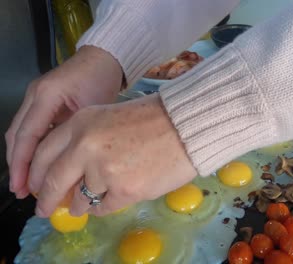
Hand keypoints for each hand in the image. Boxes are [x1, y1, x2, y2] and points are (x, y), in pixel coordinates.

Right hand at [5, 46, 122, 197]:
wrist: (103, 58)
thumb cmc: (102, 80)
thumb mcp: (92, 108)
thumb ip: (74, 132)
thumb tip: (65, 163)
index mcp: (45, 95)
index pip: (27, 135)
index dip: (22, 164)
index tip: (22, 185)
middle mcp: (34, 95)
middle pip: (16, 135)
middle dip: (17, 165)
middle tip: (22, 190)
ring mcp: (35, 97)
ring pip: (20, 133)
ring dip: (22, 158)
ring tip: (27, 183)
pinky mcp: (41, 101)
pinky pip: (31, 128)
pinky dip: (32, 147)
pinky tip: (38, 164)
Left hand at [29, 94, 196, 216]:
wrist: (188, 126)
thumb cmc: (155, 118)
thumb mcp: (110, 116)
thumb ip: (85, 139)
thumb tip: (70, 172)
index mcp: (81, 123)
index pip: (44, 153)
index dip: (36, 173)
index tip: (36, 185)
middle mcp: (85, 146)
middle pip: (53, 181)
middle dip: (46, 199)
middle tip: (44, 209)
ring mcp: (104, 170)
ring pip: (80, 198)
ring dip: (80, 205)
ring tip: (82, 206)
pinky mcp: (124, 190)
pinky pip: (104, 207)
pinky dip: (104, 207)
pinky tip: (109, 201)